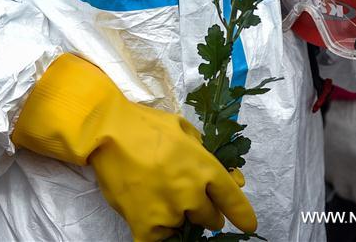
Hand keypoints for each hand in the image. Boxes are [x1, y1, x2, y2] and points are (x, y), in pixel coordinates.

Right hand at [12, 54, 256, 241]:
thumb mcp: (182, 128)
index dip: (242, 214)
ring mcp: (170, 214)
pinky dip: (158, 230)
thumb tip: (221, 171)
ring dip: (176, 216)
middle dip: (203, 210)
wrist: (107, 133)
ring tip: (157, 194)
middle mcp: (192, 195)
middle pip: (209, 218)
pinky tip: (150, 215)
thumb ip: (203, 151)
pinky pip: (161, 239)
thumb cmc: (145, 125)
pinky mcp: (146, 228)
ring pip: (182, 226)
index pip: (232, 199)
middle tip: (186, 197)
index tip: (247, 224)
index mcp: (204, 168)